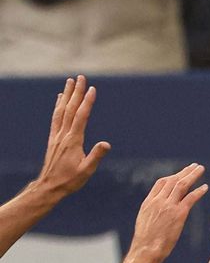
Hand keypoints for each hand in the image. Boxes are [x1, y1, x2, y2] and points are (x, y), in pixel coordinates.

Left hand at [36, 76, 108, 198]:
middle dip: (76, 92)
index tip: (92, 89)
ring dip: (67, 95)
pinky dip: (59, 105)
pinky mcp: (54, 138)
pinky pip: (56, 117)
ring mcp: (57, 135)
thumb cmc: (70, 180)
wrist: (50, 185)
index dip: (87, 102)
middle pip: (71, 109)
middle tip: (81, 77)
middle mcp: (64, 134)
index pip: (81, 117)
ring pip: (62, 110)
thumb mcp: (87, 170)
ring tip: (70, 81)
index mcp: (73, 140)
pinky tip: (60, 98)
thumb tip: (106, 143)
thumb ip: (96, 156)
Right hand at [129, 164, 207, 262]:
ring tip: (201, 169)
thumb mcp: (145, 222)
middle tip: (194, 166)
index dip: (172, 177)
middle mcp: (158, 201)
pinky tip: (205, 187)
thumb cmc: (145, 242)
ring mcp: (168, 206)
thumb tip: (157, 214)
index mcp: (149, 202)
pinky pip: (190, 198)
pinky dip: (198, 191)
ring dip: (192, 175)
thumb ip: (153, 213)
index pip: (161, 183)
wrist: (146, 249)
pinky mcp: (178, 214)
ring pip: (182, 185)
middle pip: (173, 180)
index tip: (180, 174)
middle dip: (184, 172)